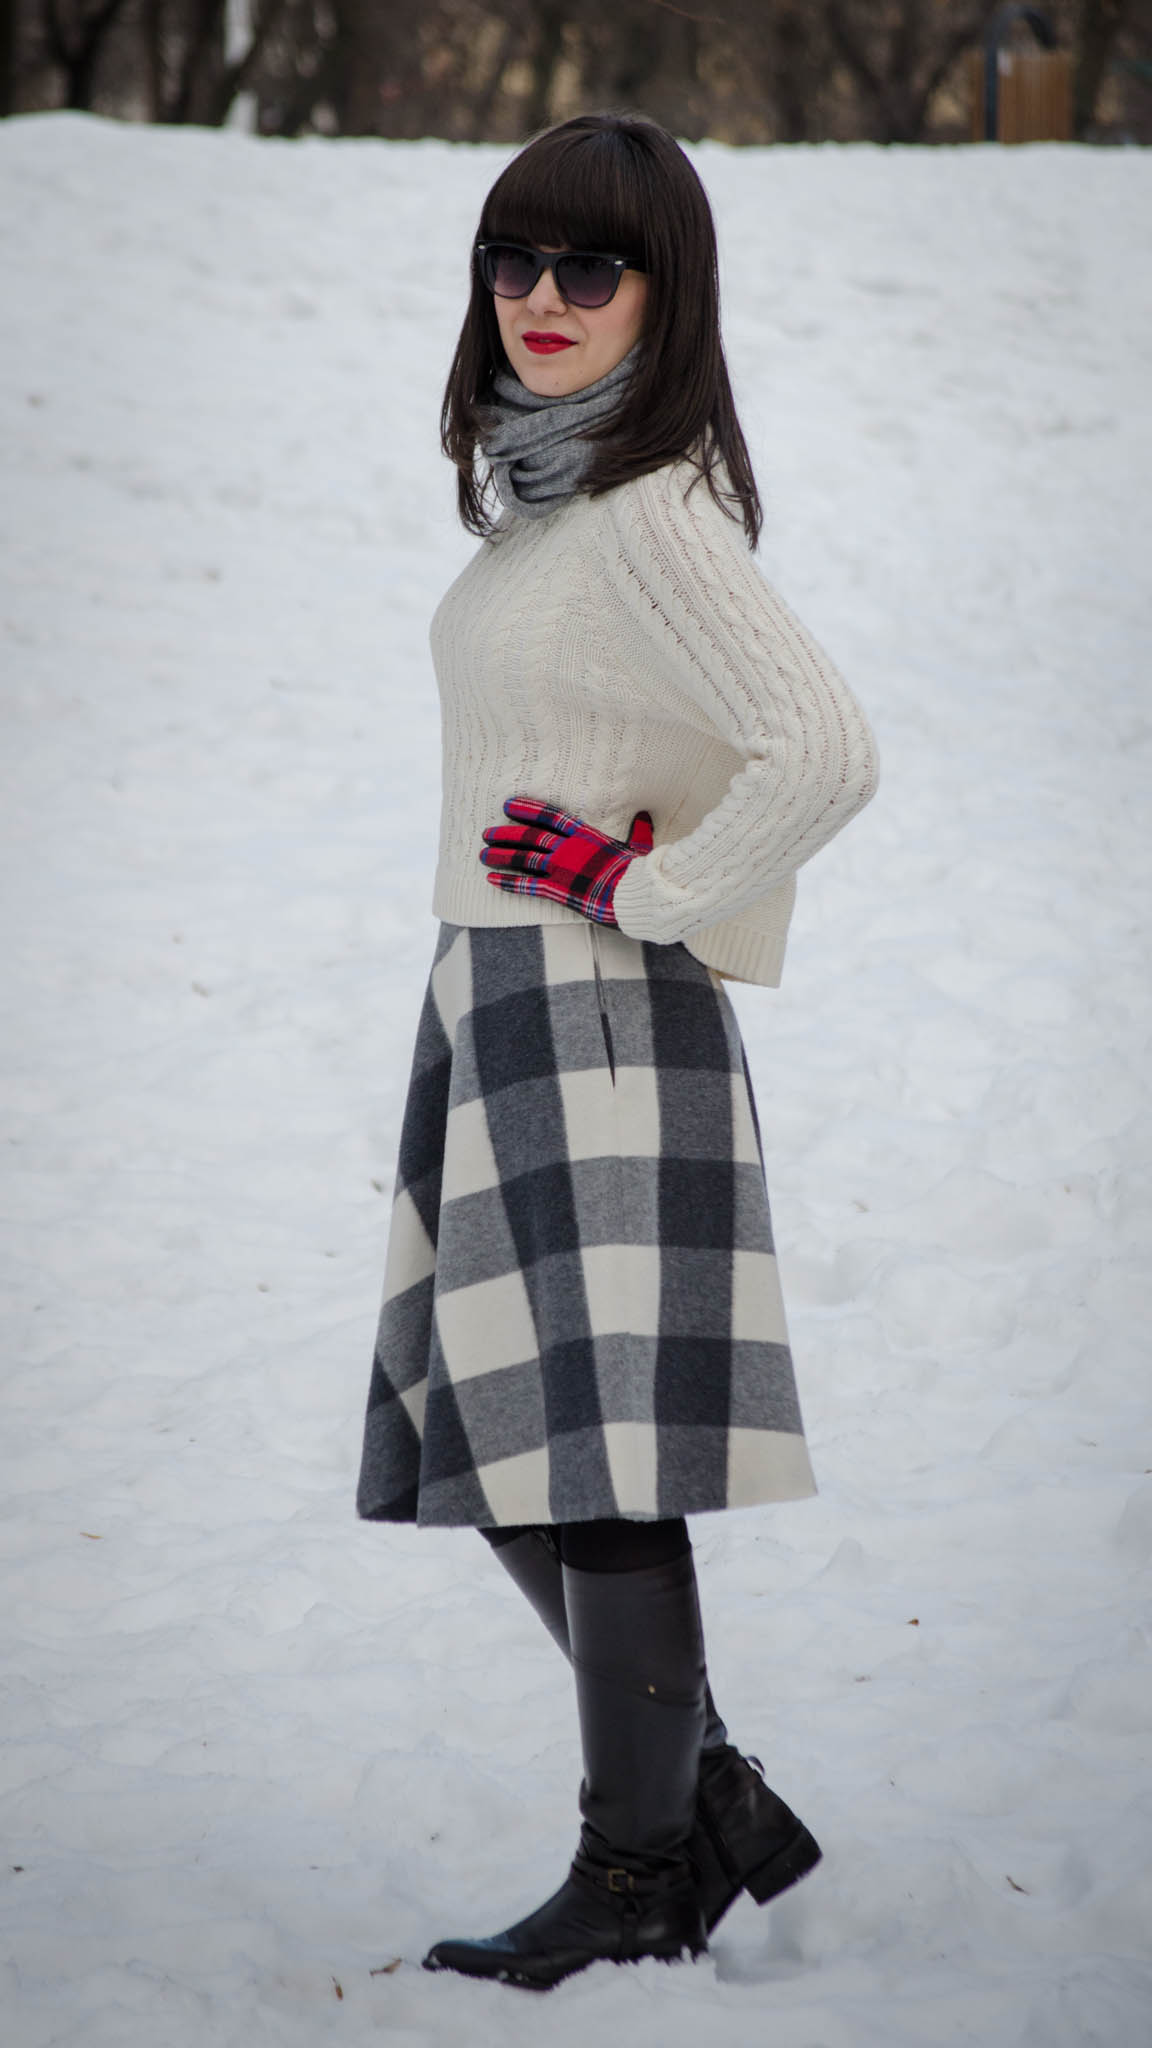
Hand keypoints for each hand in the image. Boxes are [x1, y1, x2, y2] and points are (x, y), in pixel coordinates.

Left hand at [480, 798, 652, 925]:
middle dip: (505, 834)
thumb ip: (638, 832)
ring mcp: (561, 869)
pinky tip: (492, 881)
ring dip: (500, 856)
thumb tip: (646, 817)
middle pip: (529, 836)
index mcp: (585, 835)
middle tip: (486, 832)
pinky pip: (527, 885)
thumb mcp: (638, 847)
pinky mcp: (559, 891)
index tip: (508, 805)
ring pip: (523, 859)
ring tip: (482, 855)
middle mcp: (568, 848)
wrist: (638, 895)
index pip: (550, 816)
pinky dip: (509, 883)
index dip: (527, 809)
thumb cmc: (640, 872)